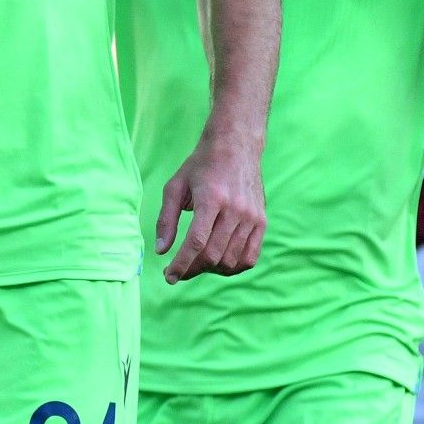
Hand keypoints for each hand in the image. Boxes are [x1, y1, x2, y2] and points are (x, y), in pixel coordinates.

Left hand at [156, 130, 265, 283]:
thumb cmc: (200, 165)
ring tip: (197, 263)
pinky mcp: (262, 222)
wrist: (235, 146)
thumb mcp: (175, 186)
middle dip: (192, 269)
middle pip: (214, 255)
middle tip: (179, 270)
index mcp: (211, 199)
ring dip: (211, 270)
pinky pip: (250, 257)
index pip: (196, 242)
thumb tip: (161, 251)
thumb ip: (166, 219)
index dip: (182, 264)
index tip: (169, 277)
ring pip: (231, 260)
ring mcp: (252, 217)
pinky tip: (218, 263)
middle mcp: (235, 209)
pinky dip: (233, 267)